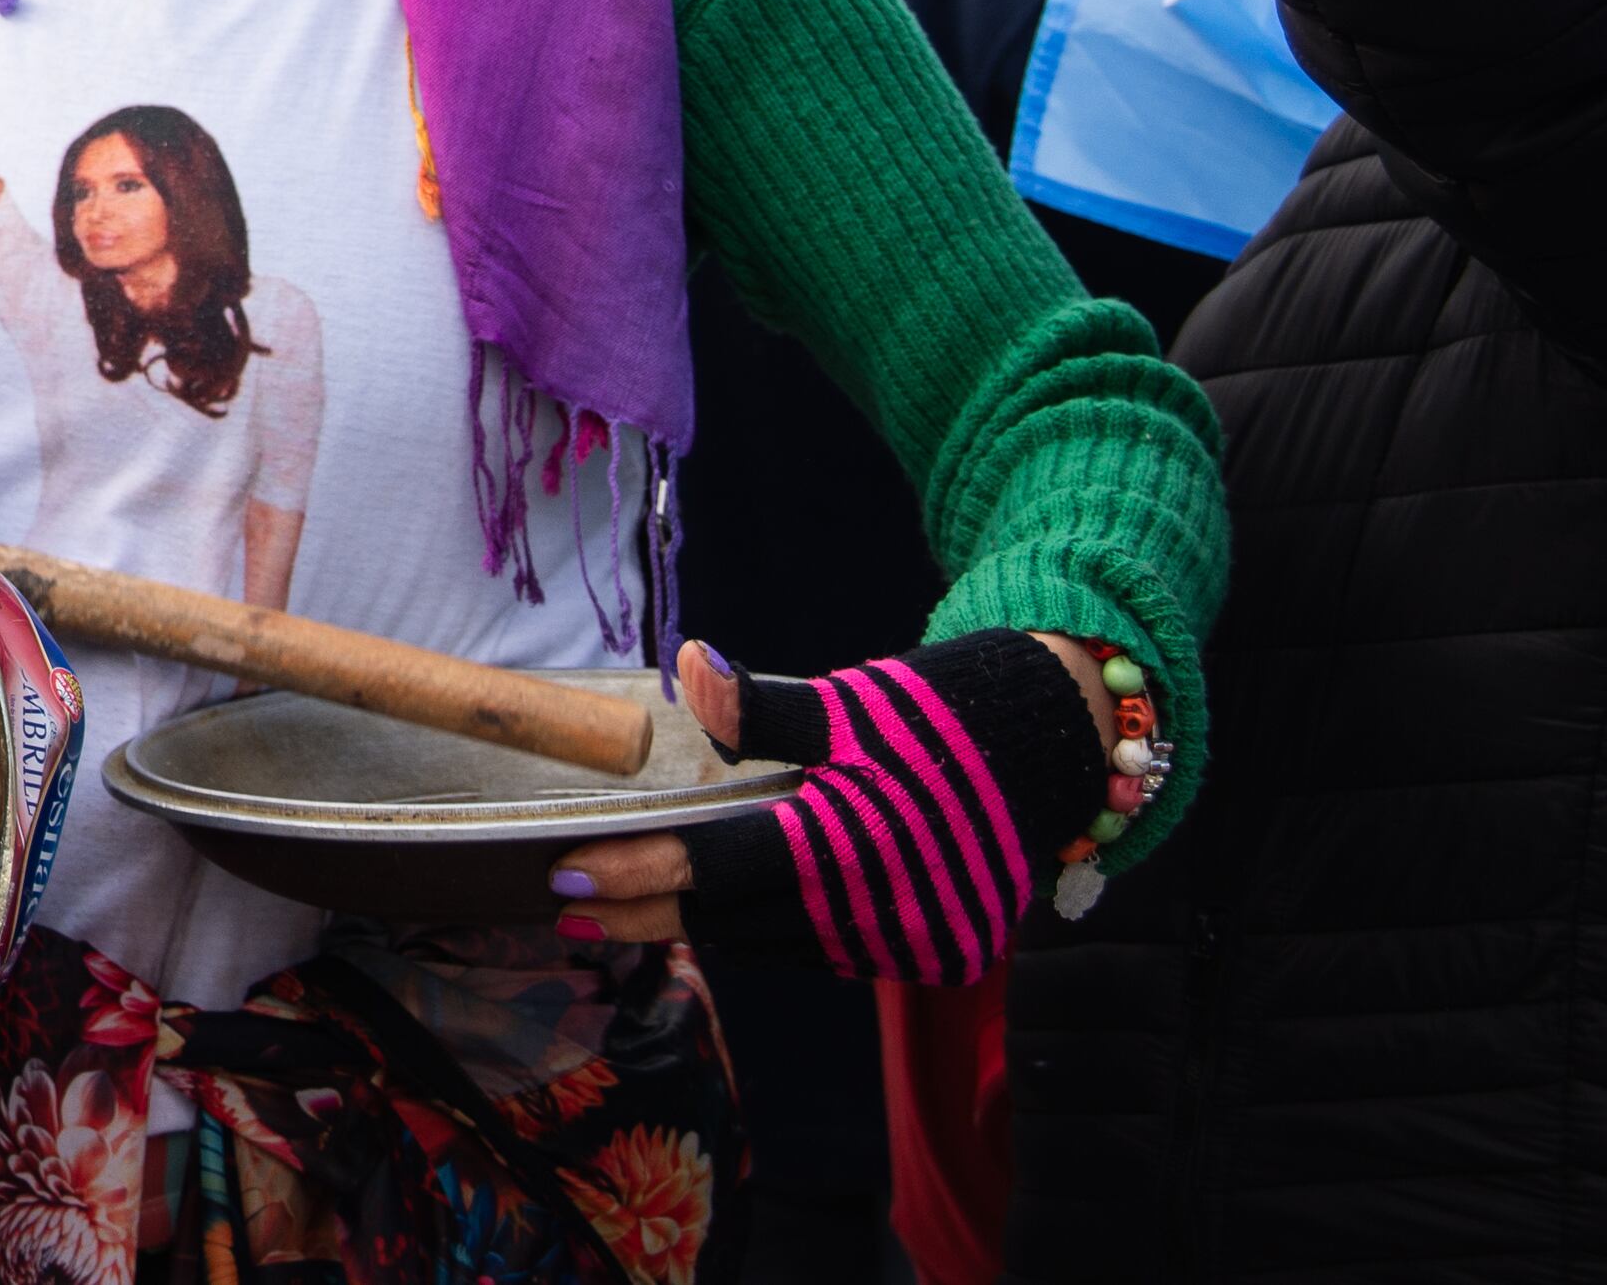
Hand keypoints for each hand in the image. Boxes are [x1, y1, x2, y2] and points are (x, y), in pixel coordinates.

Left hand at [549, 631, 1119, 982]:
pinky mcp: (935, 955)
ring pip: (775, 945)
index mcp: (851, 844)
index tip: (566, 885)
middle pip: (734, 921)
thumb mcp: (851, 703)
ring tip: (629, 917)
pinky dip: (770, 934)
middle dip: (648, 916)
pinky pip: (826, 952)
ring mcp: (909, 942)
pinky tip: (726, 918)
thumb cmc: (940, 718)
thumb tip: (692, 668)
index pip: (716, 870)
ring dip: (706, 931)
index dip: (637, 879)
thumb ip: (765, 706)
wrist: (1059, 754)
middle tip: (571, 915)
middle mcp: (879, 909)